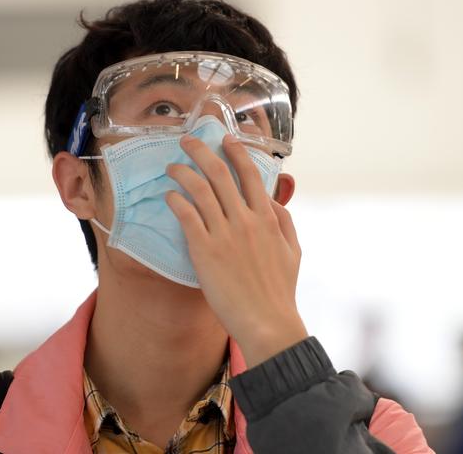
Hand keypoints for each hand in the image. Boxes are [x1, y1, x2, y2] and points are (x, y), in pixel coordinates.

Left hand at [165, 133, 307, 367]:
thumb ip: (284, 221)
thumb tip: (271, 200)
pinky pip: (187, 215)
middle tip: (187, 141)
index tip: (226, 139)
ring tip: (172, 167)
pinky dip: (176, 200)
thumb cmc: (279, 291)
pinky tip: (169, 196)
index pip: (250, 175)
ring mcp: (225, 234)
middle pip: (220, 173)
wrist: (267, 322)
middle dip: (201, 151)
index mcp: (268, 218)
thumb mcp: (293, 252)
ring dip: (183, 172)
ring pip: (200, 189)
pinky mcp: (205, 250)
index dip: (236, 152)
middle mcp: (246, 220)